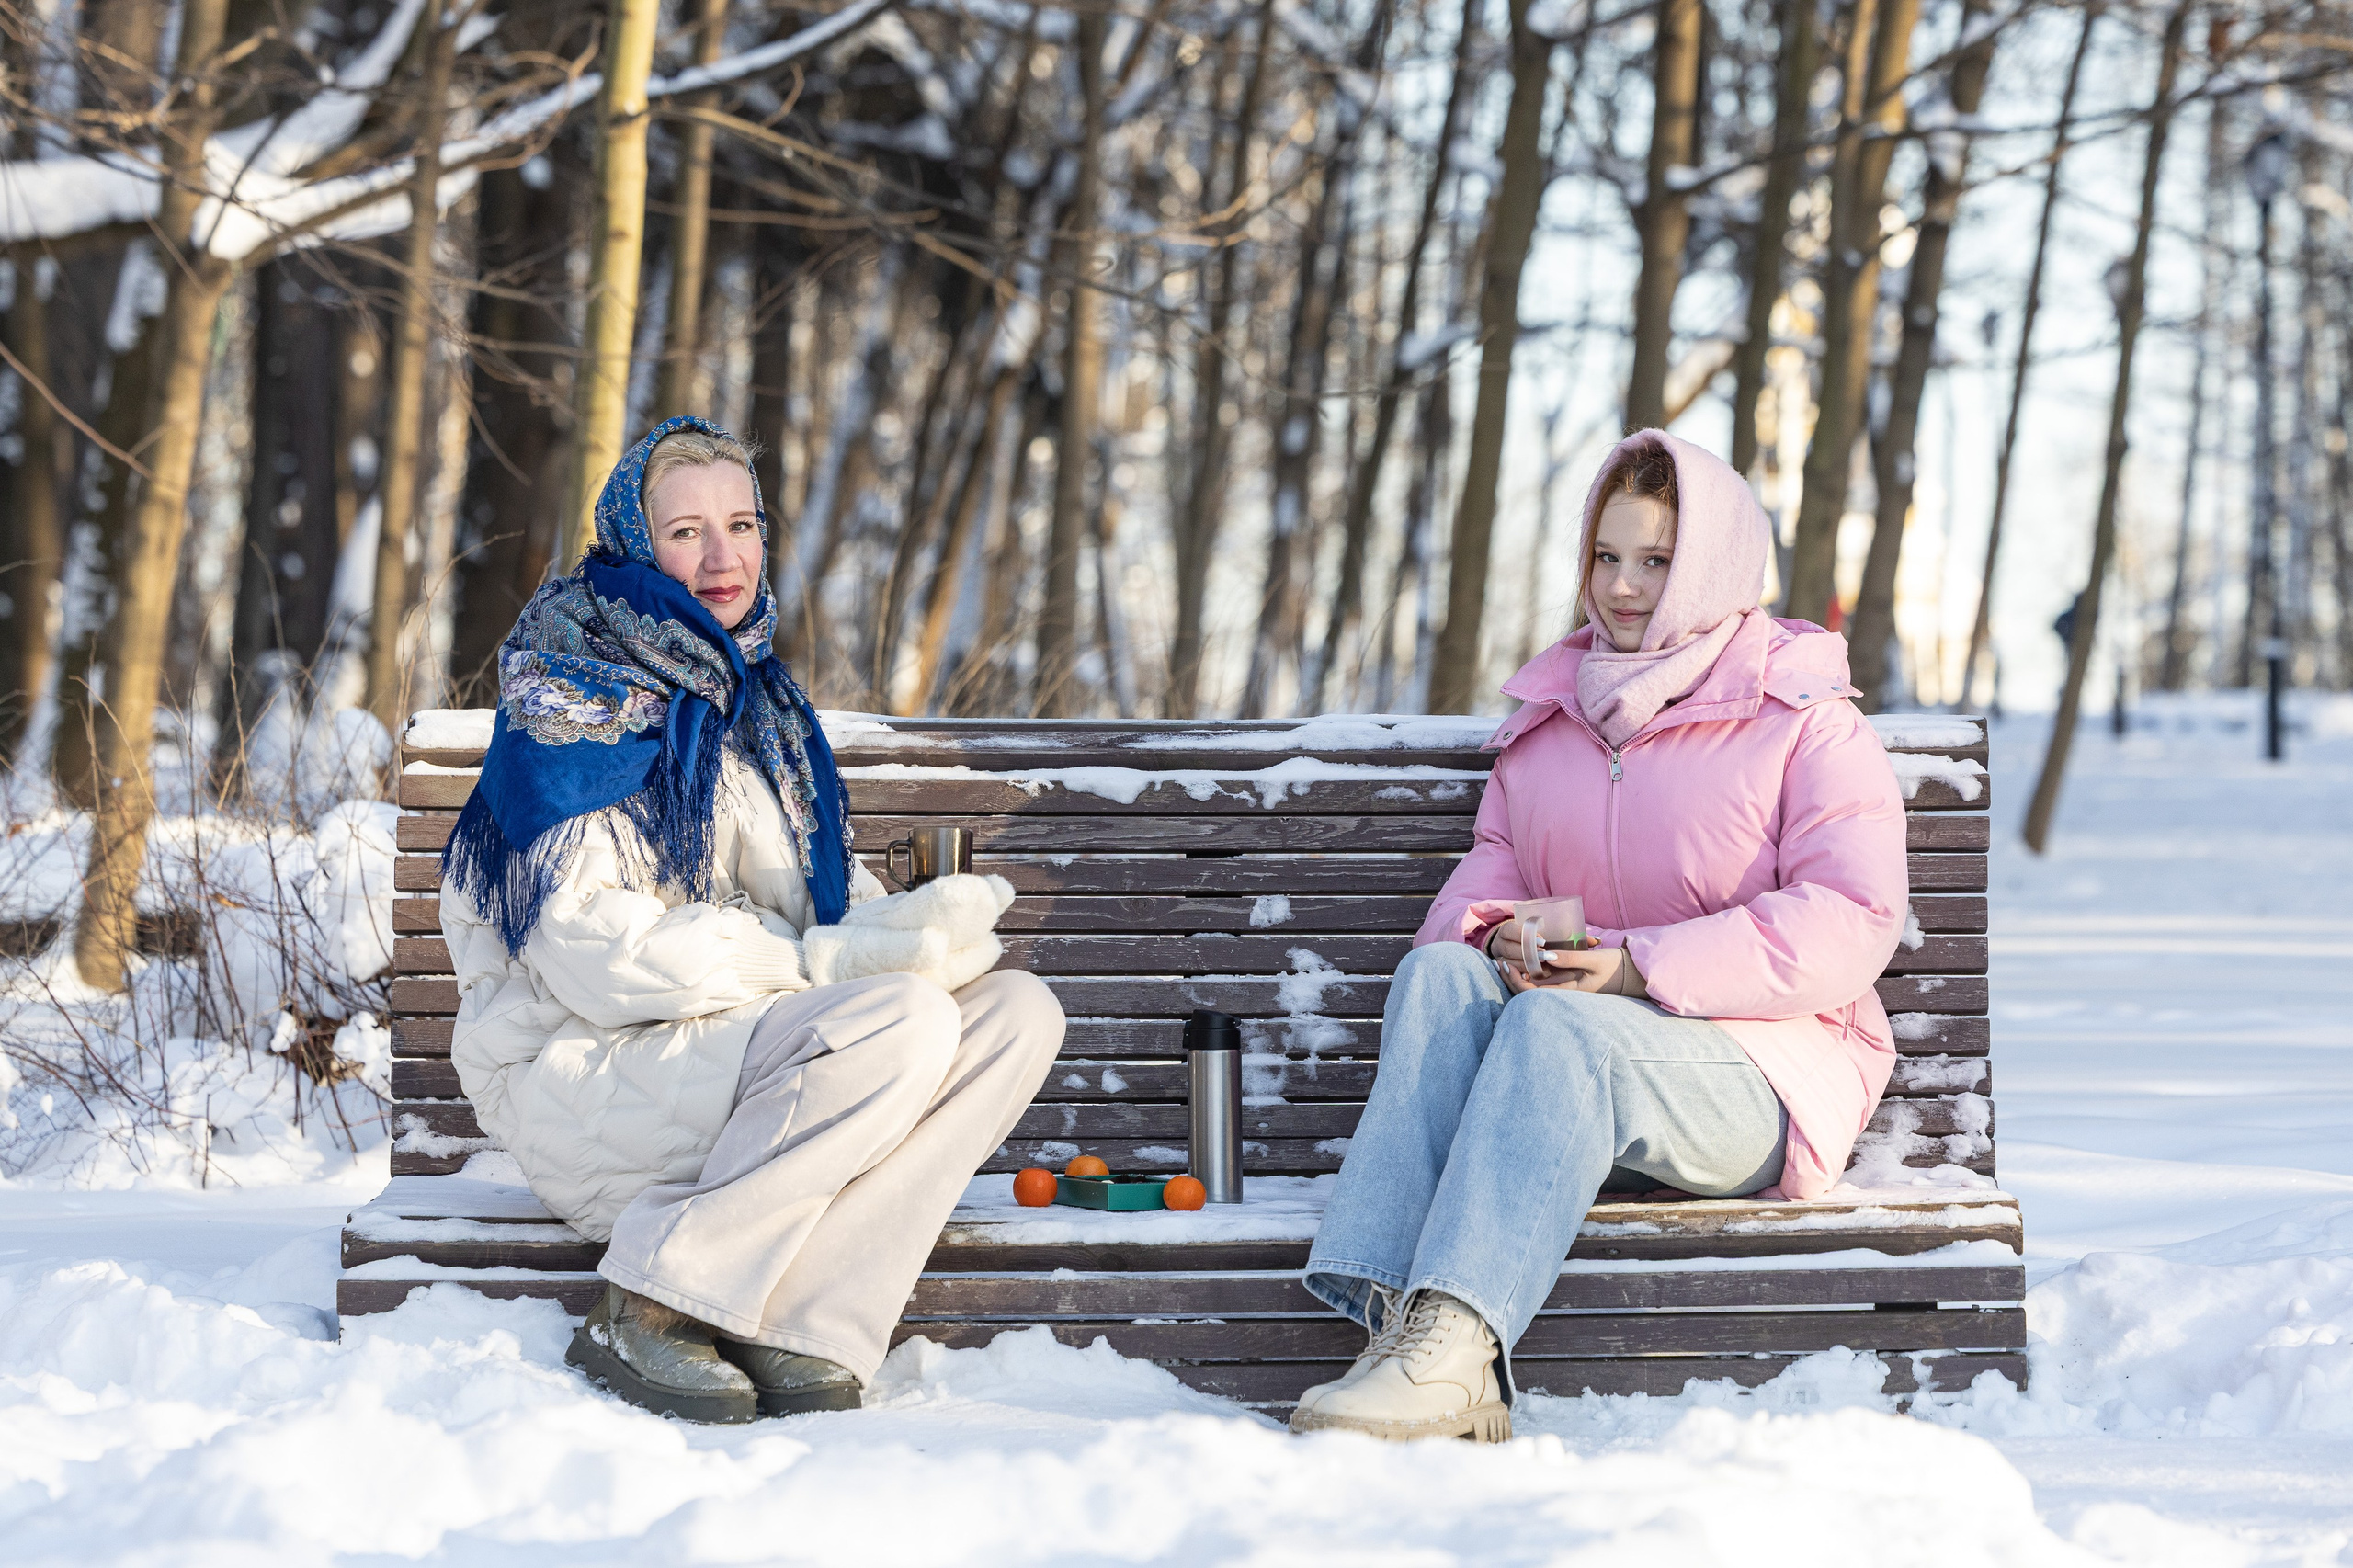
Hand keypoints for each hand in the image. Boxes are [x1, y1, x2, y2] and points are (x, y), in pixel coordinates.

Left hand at [1495, 936, 1647, 999]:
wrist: (1630, 974)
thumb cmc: (1613, 966)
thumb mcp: (1593, 959)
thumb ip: (1571, 958)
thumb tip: (1545, 958)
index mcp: (1568, 994)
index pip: (1532, 994)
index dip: (1516, 980)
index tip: (1507, 964)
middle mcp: (1563, 996)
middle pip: (1528, 994)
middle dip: (1511, 979)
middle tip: (1499, 961)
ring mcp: (1563, 992)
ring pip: (1533, 989)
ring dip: (1518, 977)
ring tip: (1505, 961)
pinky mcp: (1566, 985)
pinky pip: (1542, 984)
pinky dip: (1529, 975)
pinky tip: (1522, 963)